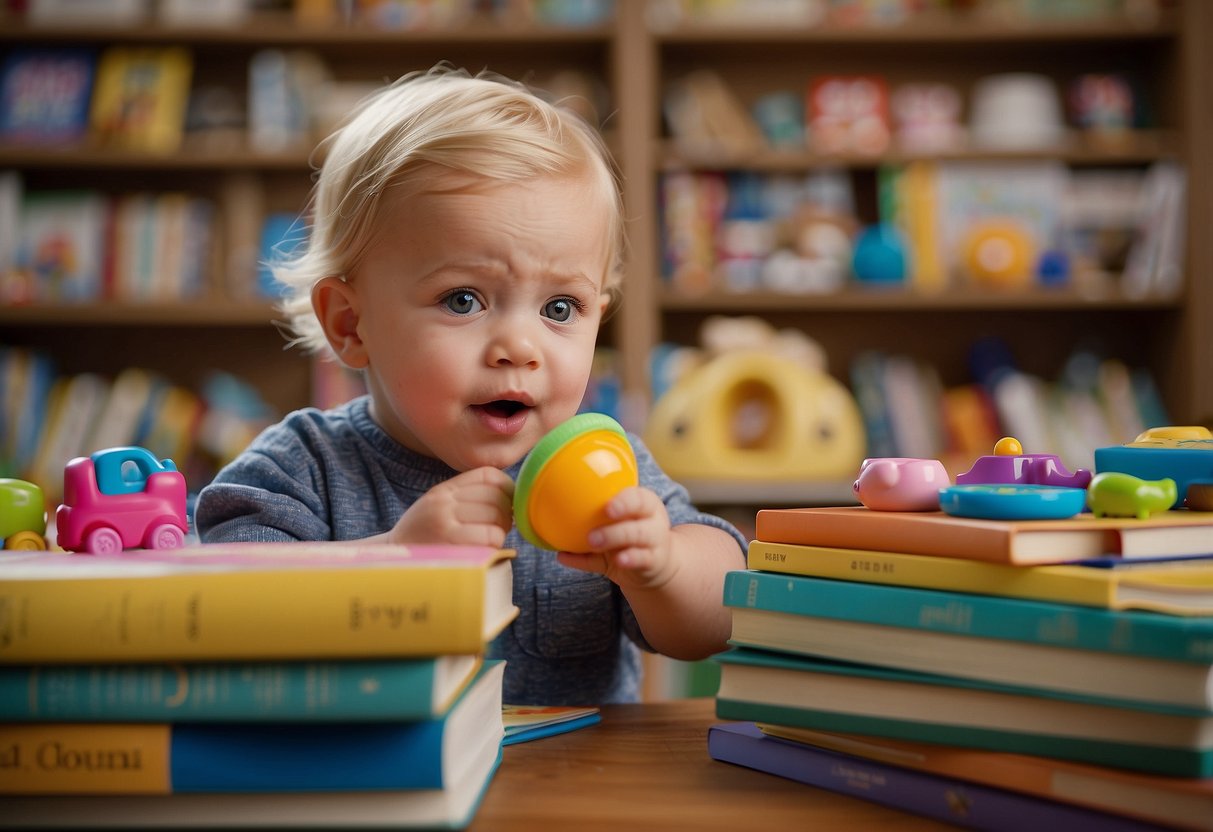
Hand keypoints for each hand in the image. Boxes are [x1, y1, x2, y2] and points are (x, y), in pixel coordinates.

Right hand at [387, 467, 514, 547]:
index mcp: (443, 490)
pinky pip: (490, 536)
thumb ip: (467, 498)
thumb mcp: (439, 509)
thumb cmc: (423, 537)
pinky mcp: (450, 543)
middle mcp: (443, 501)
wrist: (393, 561)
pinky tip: (485, 549)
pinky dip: (496, 543)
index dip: (507, 487)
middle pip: (495, 497)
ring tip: (490, 538)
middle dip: (506, 513)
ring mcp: (445, 521)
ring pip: (496, 517)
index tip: (508, 503)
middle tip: (501, 526)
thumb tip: (511, 497)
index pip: (488, 475)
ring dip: (501, 530)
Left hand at [557, 486, 678, 589]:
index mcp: (643, 504)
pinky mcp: (653, 562)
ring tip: (594, 544)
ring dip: (615, 540)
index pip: (638, 498)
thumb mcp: (613, 528)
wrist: (655, 563)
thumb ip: (589, 529)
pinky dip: (627, 560)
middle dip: (615, 528)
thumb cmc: (629, 539)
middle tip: (592, 535)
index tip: (606, 507)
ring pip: (638, 538)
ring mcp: (655, 542)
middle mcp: (653, 521)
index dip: (624, 502)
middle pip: (638, 520)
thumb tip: (556, 543)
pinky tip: (619, 561)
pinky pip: (640, 560)